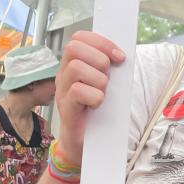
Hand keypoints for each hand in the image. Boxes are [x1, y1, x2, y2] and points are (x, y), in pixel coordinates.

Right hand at [55, 31, 125, 164]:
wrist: (86, 145)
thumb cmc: (97, 113)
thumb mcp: (105, 87)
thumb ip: (108, 71)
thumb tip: (122, 56)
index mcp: (73, 66)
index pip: (79, 38)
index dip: (101, 42)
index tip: (120, 57)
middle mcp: (64, 75)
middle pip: (74, 48)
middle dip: (99, 58)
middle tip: (109, 77)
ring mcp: (62, 91)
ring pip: (76, 68)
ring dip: (99, 79)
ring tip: (103, 93)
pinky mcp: (65, 108)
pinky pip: (78, 91)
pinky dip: (95, 96)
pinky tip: (97, 105)